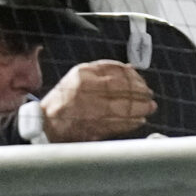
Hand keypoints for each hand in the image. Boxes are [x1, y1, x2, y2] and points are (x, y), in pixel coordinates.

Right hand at [39, 59, 156, 140]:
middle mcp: (86, 90)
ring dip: (140, 108)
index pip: (116, 71)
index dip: (133, 77)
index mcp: (82, 74)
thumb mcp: (78, 77)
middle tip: (149, 95)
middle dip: (140, 93)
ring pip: (123, 107)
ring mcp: (89, 109)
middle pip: (122, 89)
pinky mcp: (92, 127)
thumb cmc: (63, 100)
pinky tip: (139, 120)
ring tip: (149, 108)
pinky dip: (131, 123)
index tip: (142, 81)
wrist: (46, 124)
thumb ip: (102, 71)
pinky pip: (118, 124)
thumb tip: (130, 69)